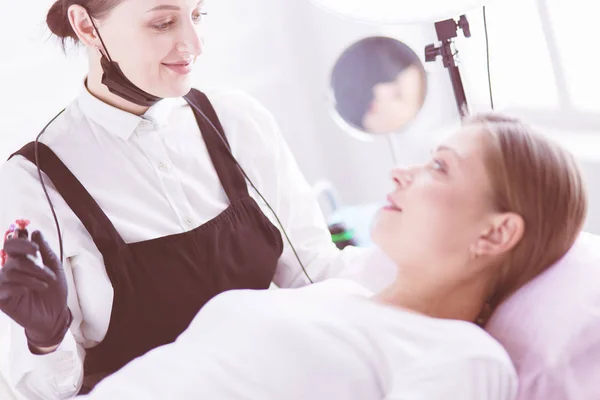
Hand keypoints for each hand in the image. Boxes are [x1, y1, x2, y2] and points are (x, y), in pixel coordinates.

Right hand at [0, 231, 71, 349]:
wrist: (56, 315)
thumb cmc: (55, 292)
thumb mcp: (55, 269)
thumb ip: (45, 251)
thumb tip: (35, 232)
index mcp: (23, 261)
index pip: (13, 244)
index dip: (20, 241)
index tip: (35, 246)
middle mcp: (11, 270)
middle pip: (11, 255)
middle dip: (29, 258)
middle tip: (44, 266)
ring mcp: (5, 284)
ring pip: (10, 270)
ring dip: (31, 275)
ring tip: (45, 284)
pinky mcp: (2, 299)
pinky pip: (2, 287)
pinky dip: (19, 286)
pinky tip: (31, 290)